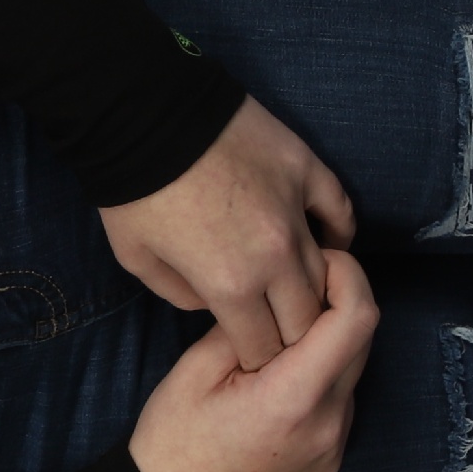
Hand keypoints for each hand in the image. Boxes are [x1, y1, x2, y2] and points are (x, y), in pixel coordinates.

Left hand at [98, 96, 357, 370]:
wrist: (142, 114)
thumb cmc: (131, 192)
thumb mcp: (137, 260)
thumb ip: (181, 296)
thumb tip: (216, 304)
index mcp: (231, 285)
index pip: (266, 346)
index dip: (259, 357)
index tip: (254, 356)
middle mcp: (274, 254)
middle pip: (307, 317)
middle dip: (292, 334)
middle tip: (280, 332)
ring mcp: (297, 209)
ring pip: (329, 270)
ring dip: (317, 289)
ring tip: (302, 296)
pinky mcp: (306, 170)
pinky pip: (341, 212)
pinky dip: (339, 234)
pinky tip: (330, 244)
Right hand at [126, 249, 378, 471]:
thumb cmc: (170, 445)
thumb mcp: (194, 370)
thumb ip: (247, 326)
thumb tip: (279, 294)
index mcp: (293, 398)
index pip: (357, 318)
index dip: (347, 275)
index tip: (315, 259)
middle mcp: (329, 423)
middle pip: (362, 339)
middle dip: (335, 302)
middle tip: (287, 287)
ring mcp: (335, 445)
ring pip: (352, 369)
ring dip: (327, 340)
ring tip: (274, 337)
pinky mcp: (331, 459)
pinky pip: (340, 399)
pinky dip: (320, 374)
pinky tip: (276, 378)